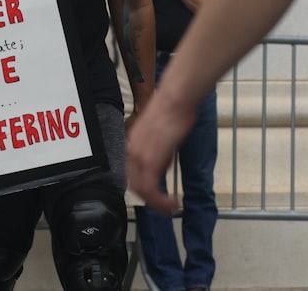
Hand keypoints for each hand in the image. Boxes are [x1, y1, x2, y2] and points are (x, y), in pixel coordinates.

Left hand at [126, 94, 194, 214]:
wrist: (175, 98)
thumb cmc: (173, 109)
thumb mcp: (162, 134)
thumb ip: (158, 150)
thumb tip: (162, 162)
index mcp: (133, 144)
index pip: (132, 174)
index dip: (143, 189)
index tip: (156, 196)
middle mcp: (132, 151)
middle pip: (134, 185)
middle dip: (149, 200)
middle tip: (164, 207)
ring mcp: (139, 156)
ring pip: (141, 191)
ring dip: (156, 204)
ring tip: (170, 208)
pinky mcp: (150, 161)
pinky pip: (151, 189)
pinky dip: (161, 201)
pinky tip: (173, 203)